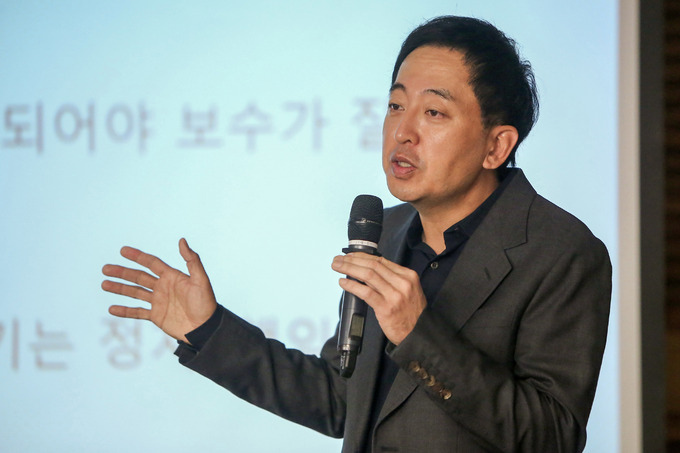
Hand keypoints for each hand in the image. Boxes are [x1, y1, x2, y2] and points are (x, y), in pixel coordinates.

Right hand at [101, 238, 216, 342]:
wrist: (205, 328)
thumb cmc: (206, 303)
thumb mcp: (201, 280)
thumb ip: (192, 260)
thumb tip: (182, 240)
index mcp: (172, 277)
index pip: (151, 263)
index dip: (138, 256)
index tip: (123, 250)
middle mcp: (163, 287)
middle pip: (139, 277)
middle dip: (122, 272)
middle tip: (105, 268)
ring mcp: (158, 301)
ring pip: (135, 293)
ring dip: (120, 288)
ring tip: (104, 284)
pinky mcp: (156, 316)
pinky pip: (137, 312)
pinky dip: (125, 310)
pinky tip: (112, 308)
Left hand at [331, 253, 425, 344]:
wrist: (419, 334)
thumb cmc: (410, 312)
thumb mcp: (408, 290)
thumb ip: (391, 279)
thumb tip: (366, 270)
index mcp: (408, 275)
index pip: (381, 261)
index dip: (362, 256)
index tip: (350, 256)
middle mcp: (402, 283)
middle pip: (373, 265)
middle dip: (352, 260)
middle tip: (338, 259)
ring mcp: (395, 295)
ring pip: (368, 275)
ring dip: (349, 269)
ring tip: (337, 267)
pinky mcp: (386, 308)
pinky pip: (365, 292)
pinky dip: (352, 285)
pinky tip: (343, 282)